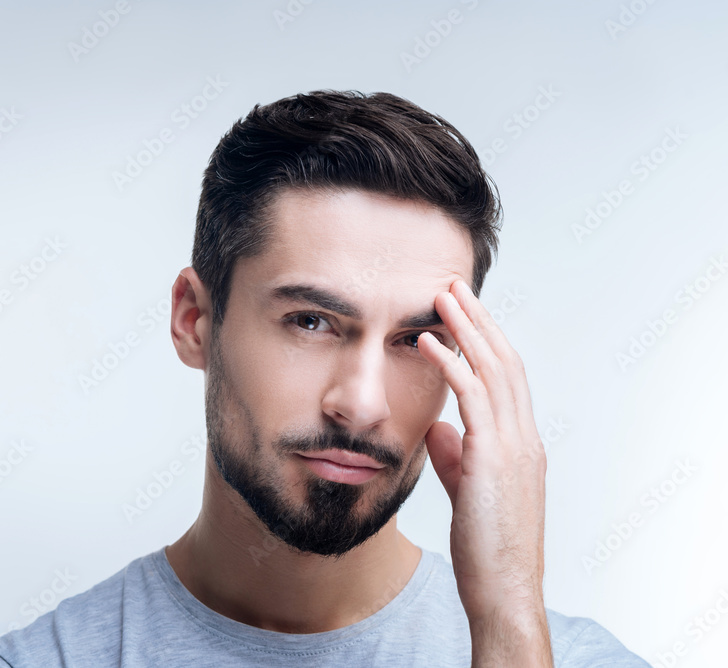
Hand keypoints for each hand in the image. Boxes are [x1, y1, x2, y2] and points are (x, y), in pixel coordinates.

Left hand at [417, 279, 551, 666]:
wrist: (504, 590)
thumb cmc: (486, 547)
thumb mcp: (467, 490)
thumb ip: (455, 455)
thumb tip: (437, 427)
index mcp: (520, 444)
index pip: (507, 378)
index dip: (486, 341)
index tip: (462, 313)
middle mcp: (524, 437)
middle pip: (505, 361)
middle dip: (479, 319)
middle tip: (454, 285)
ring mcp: (514, 446)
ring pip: (494, 369)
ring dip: (467, 328)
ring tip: (442, 295)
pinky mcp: (495, 458)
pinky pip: (472, 397)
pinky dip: (451, 363)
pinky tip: (429, 342)